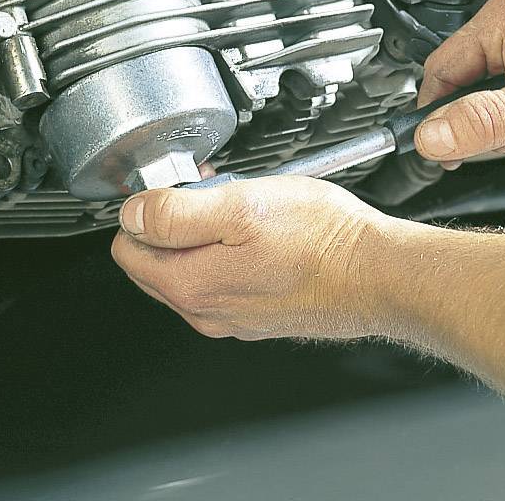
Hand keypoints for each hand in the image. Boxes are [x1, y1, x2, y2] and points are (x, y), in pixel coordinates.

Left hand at [111, 176, 398, 340]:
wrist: (377, 274)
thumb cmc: (320, 240)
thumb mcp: (240, 205)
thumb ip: (176, 212)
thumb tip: (133, 213)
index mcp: (191, 285)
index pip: (127, 248)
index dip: (146, 207)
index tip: (176, 188)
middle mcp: (206, 310)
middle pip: (154, 261)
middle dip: (171, 222)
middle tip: (210, 191)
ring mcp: (233, 316)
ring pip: (188, 268)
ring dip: (201, 234)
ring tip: (239, 206)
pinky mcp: (259, 314)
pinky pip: (222, 278)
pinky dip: (228, 251)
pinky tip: (258, 231)